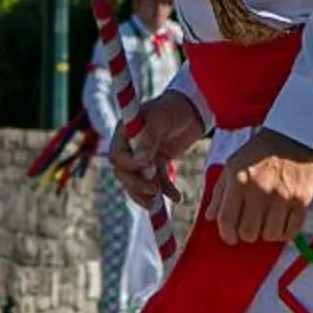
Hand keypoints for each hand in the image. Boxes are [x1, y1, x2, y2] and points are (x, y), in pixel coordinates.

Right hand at [112, 90, 206, 204]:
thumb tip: (139, 163)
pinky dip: (166, 192)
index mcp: (124, 134)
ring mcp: (145, 156)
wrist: (195, 107)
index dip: (129, 168)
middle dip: (137, 186)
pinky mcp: (159, 163)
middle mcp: (131, 147)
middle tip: (153, 192)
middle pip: (126, 174)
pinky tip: (177, 198)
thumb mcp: (160, 120)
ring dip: (147, 195)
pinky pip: (158, 182)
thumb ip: (148, 139)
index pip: (117, 158)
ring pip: (139, 182)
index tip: (147, 169)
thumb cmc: (173, 107)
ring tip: (158, 205)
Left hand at [210, 130, 312, 245]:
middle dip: (246, 235)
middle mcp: (259, 190)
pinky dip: (284, 232)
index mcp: (238, 181)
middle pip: (248, 232)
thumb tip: (210, 217)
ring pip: (270, 235)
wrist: (294, 138)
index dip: (227, 234)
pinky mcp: (302, 200)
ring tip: (266, 224)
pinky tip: (281, 223)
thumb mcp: (232, 166)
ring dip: (266, 234)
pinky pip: (291, 231)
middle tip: (250, 228)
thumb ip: (219, 192)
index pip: (227, 220)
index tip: (230, 237)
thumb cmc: (259, 153)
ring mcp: (282, 196)